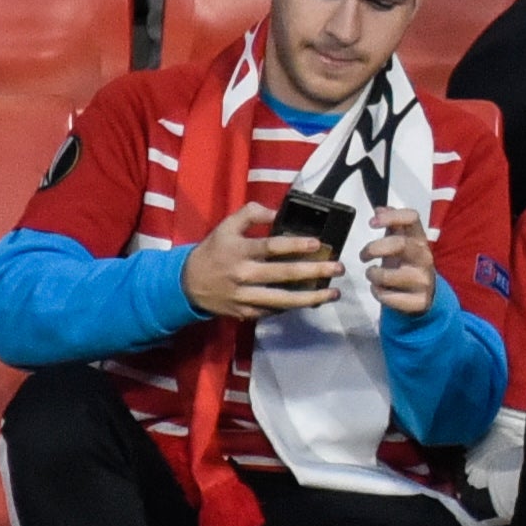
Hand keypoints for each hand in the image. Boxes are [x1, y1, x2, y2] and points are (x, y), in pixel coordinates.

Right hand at [180, 203, 341, 319]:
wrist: (187, 285)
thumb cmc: (213, 251)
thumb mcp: (226, 226)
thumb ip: (251, 213)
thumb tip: (277, 212)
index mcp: (239, 250)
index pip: (271, 247)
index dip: (296, 245)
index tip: (318, 244)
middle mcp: (243, 274)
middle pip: (283, 274)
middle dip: (314, 271)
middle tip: (339, 268)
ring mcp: (244, 296)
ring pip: (282, 299)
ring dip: (311, 297)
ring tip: (334, 293)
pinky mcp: (245, 312)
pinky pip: (273, 311)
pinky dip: (293, 307)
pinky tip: (312, 302)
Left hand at [362, 207, 436, 315]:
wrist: (426, 297)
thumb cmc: (407, 266)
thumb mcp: (402, 244)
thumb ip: (392, 226)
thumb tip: (379, 208)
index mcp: (419, 239)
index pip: (412, 218)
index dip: (391, 216)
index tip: (371, 223)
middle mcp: (424, 256)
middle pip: (399, 244)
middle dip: (374, 248)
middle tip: (363, 256)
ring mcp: (423, 279)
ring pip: (390, 275)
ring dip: (373, 275)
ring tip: (372, 275)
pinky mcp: (420, 300)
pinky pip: (390, 297)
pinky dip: (378, 293)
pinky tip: (380, 290)